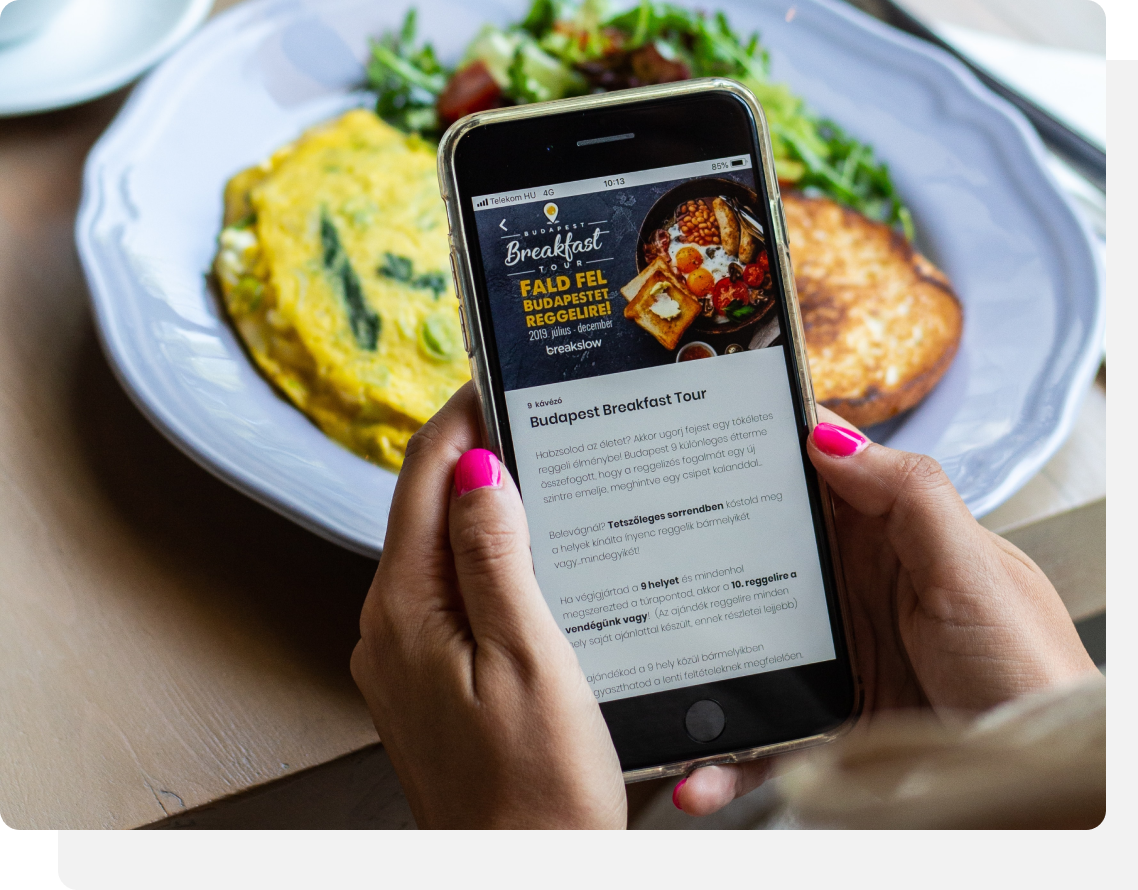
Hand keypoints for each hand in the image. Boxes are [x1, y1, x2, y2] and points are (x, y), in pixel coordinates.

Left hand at [350, 384, 625, 828]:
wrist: (521, 871)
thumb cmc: (535, 788)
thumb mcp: (528, 658)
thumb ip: (493, 557)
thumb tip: (477, 470)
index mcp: (405, 609)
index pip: (421, 478)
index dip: (460, 419)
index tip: (495, 378)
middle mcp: (389, 626)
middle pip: (427, 508)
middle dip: (478, 456)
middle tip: (537, 418)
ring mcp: (404, 653)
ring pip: (442, 549)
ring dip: (487, 507)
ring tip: (546, 474)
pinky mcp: (429, 676)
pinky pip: (453, 592)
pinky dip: (489, 558)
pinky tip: (535, 557)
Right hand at [674, 407, 1097, 816]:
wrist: (1037, 786)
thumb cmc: (1029, 671)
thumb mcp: (973, 571)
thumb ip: (909, 496)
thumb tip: (828, 437)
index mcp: (892, 537)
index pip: (818, 473)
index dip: (762, 446)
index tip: (697, 423)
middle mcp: (856, 589)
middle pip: (762, 553)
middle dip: (701, 547)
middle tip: (640, 542)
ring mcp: (836, 655)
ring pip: (747, 644)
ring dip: (699, 662)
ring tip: (652, 667)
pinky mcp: (827, 721)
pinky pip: (761, 734)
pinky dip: (723, 756)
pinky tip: (696, 773)